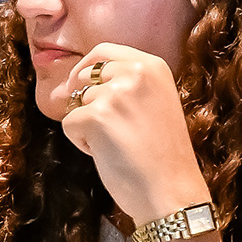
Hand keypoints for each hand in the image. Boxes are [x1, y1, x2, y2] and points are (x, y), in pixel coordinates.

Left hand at [46, 43, 207, 225]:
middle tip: (104, 128)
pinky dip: (82, 143)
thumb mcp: (153, 104)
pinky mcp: (96, 117)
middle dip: (85, 101)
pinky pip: (70, 124)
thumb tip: (69, 86)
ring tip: (117, 145)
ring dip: (87, 126)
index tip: (80, 84)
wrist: (171, 191)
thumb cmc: (162, 156)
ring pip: (76, 103)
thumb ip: (123, 87)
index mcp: (152, 66)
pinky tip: (108, 155)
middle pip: (85, 75)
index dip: (86, 68)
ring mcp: (114, 93)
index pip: (104, 50)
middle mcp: (134, 72)